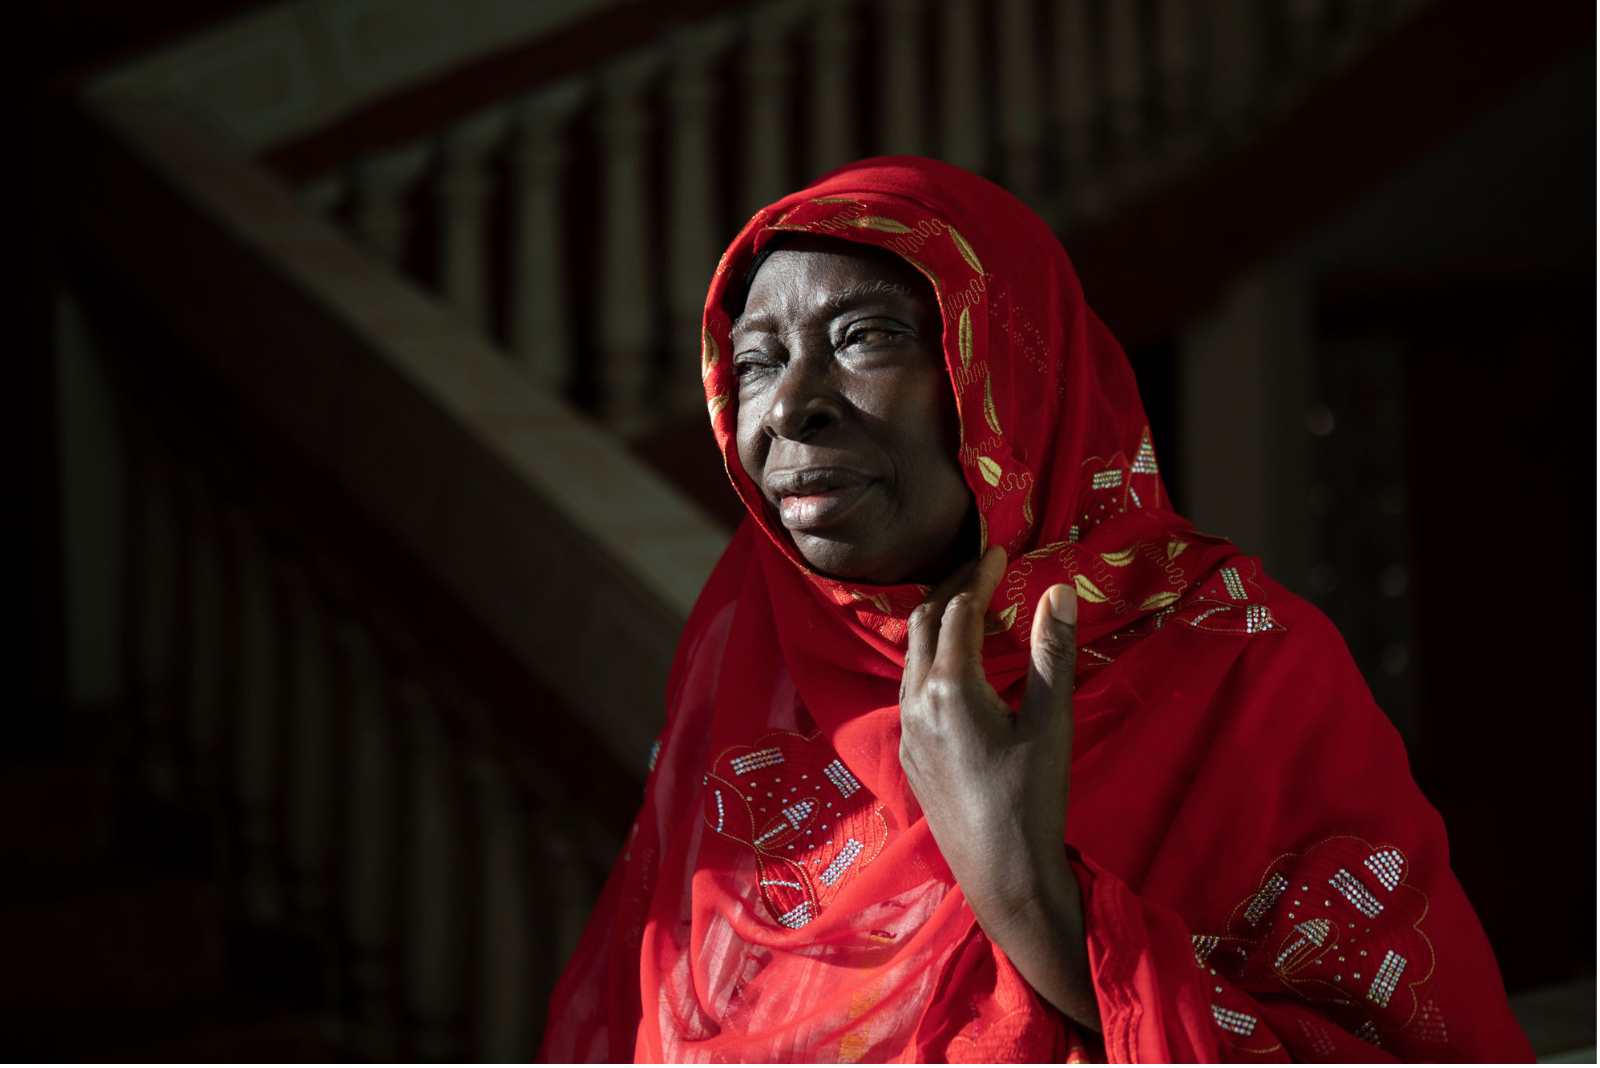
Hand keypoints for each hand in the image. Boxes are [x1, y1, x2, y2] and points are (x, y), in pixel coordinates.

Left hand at [898, 545, 1099, 1029]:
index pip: (959, 610)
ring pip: (912, 655)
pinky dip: (932, 656)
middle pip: (925, 623)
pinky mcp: (908, 753)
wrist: (1001, 875)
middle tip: (981, 564)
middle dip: (952, 587)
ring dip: (938, 621)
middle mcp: (915, 702)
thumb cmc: (1032, 800)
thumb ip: (1051, 653)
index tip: (999, 549)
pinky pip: (911, 686)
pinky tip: (956, 662)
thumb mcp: (1050, 723)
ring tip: (969, 601)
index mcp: (949, 688)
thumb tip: (1059, 590)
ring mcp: (906, 729)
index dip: (979, 574)